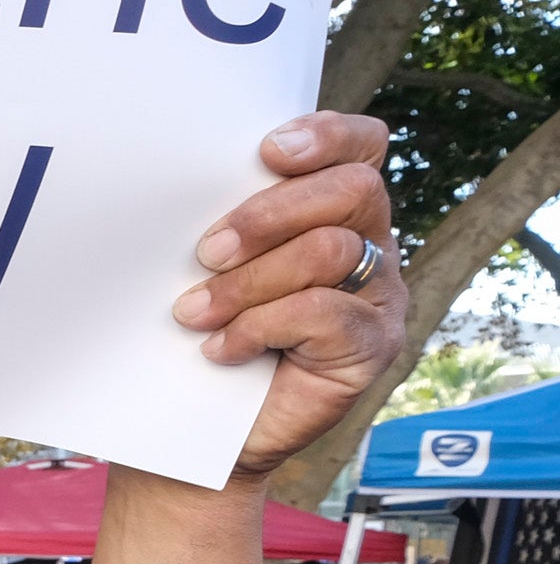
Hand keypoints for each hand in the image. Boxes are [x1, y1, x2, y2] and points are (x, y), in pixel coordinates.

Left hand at [169, 113, 403, 485]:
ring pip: (330, 251)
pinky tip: (222, 350)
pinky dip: (261, 327)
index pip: (362, 146)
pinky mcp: (373, 348)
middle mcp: (371, 245)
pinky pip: (326, 313)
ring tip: (193, 313)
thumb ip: (225, 219)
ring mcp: (379, 298)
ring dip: (249, 281)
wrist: (192, 427)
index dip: (326, 136)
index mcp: (335, 210)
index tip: (267, 150)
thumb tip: (184, 176)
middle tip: (205, 252)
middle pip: (351, 190)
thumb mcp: (206, 266)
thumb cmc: (192, 334)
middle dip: (269, 214)